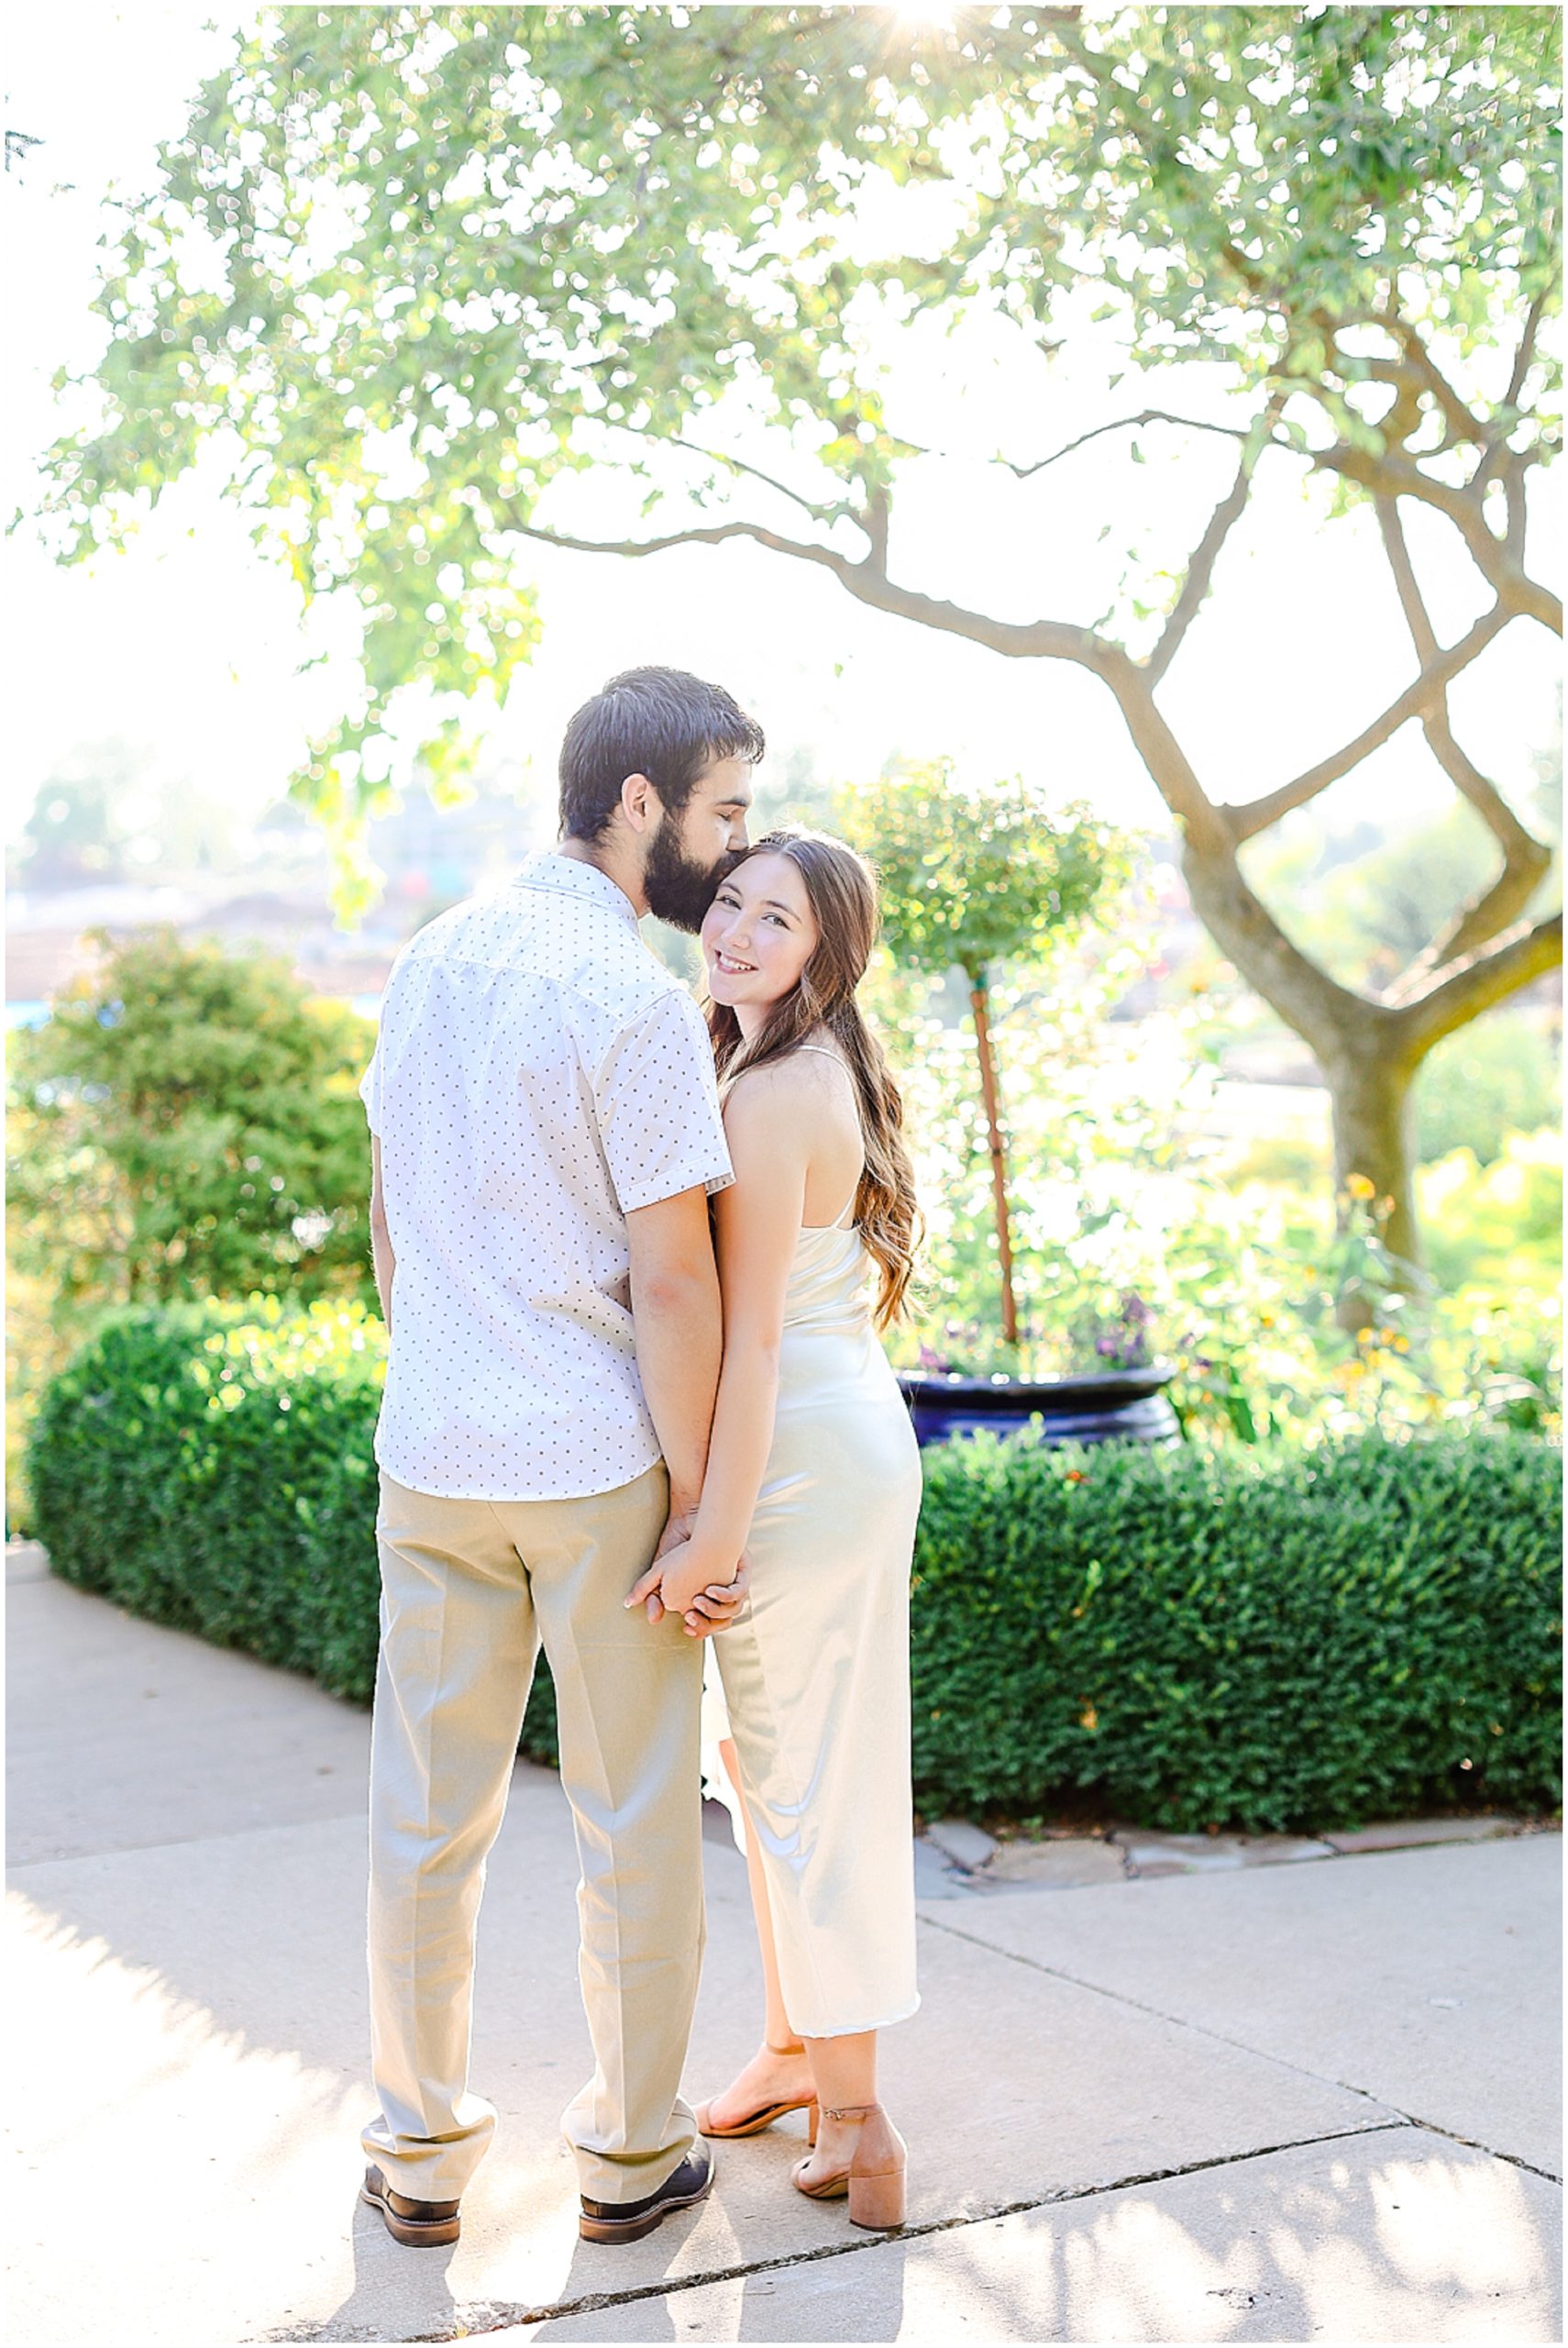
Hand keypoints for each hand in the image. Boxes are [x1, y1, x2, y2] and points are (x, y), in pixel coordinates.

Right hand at [626, 1544, 749, 1637]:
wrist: (688, 1521)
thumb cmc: (673, 1546)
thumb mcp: (659, 1574)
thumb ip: (651, 1595)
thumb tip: (651, 1620)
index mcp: (701, 1598)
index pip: (704, 1624)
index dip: (696, 1629)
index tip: (686, 1629)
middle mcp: (718, 1594)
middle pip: (719, 1622)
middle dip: (706, 1625)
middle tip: (690, 1618)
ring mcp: (730, 1584)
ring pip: (732, 1611)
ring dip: (716, 1611)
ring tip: (697, 1602)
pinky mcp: (739, 1572)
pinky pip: (740, 1591)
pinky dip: (727, 1595)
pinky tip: (709, 1590)